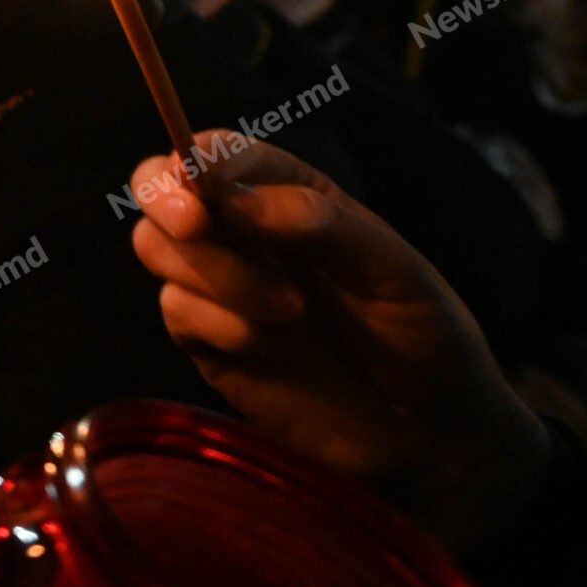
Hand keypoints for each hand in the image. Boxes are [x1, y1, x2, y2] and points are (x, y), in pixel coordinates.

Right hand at [126, 137, 550, 550]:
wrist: (430, 434)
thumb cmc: (423, 336)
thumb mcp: (392, 268)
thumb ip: (318, 222)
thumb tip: (233, 198)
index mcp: (286, 194)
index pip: (217, 152)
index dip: (194, 157)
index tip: (198, 182)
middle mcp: (242, 232)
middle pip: (159, 189)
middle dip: (164, 200)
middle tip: (196, 224)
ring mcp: (220, 287)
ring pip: (156, 247)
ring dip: (213, 271)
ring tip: (289, 308)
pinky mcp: (207, 342)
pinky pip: (177, 310)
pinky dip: (216, 321)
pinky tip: (267, 343)